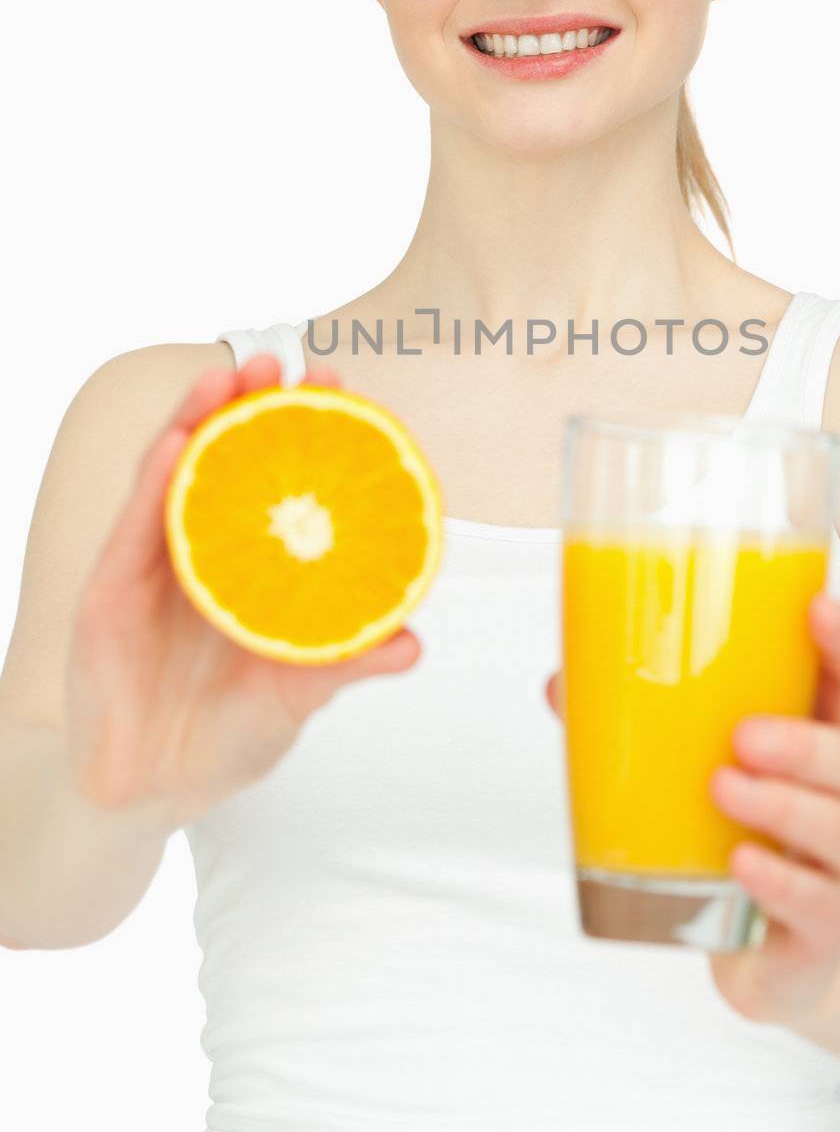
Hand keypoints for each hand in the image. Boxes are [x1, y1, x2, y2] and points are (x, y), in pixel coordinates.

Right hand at [67, 352, 421, 830]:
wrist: (152, 796)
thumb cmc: (225, 735)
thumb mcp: (297, 692)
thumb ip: (346, 662)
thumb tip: (412, 641)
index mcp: (244, 564)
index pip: (272, 480)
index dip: (302, 431)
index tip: (339, 387)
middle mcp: (196, 552)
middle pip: (220, 460)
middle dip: (248, 404)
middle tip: (282, 361)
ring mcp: (148, 569)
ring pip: (170, 477)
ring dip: (194, 421)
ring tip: (227, 377)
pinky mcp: (107, 597)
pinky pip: (130, 531)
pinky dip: (152, 484)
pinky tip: (175, 445)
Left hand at [544, 594, 839, 1029]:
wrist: (775, 957)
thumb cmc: (740, 840)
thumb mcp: (705, 780)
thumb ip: (641, 730)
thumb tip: (560, 684)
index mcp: (827, 749)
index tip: (816, 605)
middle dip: (800, 744)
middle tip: (741, 736)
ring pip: (838, 832)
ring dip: (782, 807)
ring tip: (723, 788)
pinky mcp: (830, 931)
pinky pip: (814, 904)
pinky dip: (778, 883)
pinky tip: (743, 866)